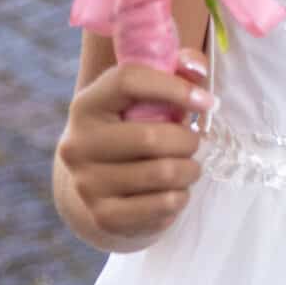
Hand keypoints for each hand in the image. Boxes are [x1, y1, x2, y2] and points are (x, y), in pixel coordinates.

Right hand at [57, 51, 210, 243]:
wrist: (104, 185)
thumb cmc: (136, 128)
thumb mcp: (150, 95)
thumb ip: (177, 69)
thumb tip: (198, 68)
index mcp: (86, 105)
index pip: (128, 81)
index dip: (175, 87)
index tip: (208, 101)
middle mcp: (78, 145)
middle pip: (153, 137)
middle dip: (188, 140)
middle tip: (193, 141)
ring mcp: (87, 184)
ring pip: (164, 173)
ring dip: (190, 169)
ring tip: (186, 166)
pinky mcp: (104, 216)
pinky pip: (163, 205)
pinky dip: (180, 197)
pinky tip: (172, 191)